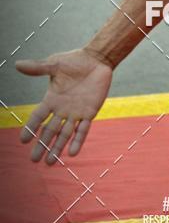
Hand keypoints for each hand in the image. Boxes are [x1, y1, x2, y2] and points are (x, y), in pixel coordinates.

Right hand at [15, 49, 112, 163]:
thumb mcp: (54, 64)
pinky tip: (72, 153)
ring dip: (57, 148)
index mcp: (51, 99)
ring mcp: (76, 112)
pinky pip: (83, 130)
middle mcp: (61, 109)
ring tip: (49, 163)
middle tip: (34, 160)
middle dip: (42, 145)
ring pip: (64, 134)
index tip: (23, 140)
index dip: (30, 128)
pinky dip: (78, 141)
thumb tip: (17, 64)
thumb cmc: (74, 61)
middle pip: (49, 131)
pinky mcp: (90, 112)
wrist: (96, 59)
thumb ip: (38, 68)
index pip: (38, 117)